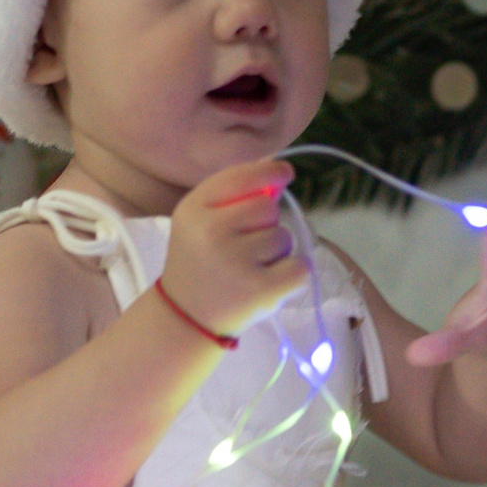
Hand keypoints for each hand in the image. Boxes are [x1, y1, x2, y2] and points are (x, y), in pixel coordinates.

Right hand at [162, 159, 304, 339]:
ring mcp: (236, 262)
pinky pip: (300, 266)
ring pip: (284, 237)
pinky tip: (270, 282)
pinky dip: (293, 274)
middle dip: (265, 224)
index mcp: (193, 209)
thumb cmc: (200, 262)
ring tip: (250, 268)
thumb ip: (234, 194)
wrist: (187, 316)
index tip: (284, 173)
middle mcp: (212, 232)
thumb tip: (277, 170)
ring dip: (276, 252)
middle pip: (268, 207)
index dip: (270, 171)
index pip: (241, 177)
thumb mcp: (200, 221)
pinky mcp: (261, 290)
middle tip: (244, 248)